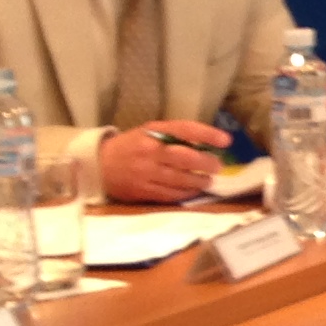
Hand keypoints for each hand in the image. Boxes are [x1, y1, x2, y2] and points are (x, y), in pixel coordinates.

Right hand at [100, 120, 229, 202]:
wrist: (99, 165)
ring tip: (209, 180)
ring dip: (199, 180)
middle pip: (184, 157)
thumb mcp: (149, 132)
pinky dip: (186, 193)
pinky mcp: (143, 191)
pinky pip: (170, 194)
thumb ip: (174, 136)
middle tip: (218, 166)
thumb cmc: (131, 146)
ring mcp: (145, 173)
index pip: (184, 130)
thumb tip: (205, 143)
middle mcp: (149, 152)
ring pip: (179, 179)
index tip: (226, 140)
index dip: (207, 134)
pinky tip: (195, 191)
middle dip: (206, 162)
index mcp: (152, 133)